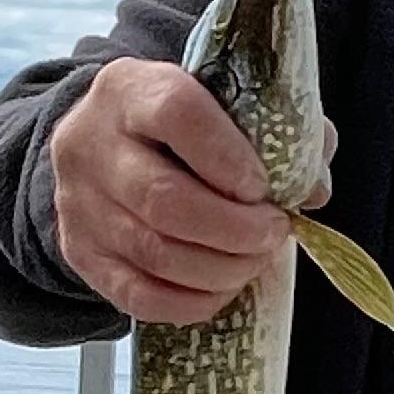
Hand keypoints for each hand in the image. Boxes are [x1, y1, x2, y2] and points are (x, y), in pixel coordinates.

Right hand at [49, 58, 326, 326]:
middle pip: (165, 201)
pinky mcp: (81, 254)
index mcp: (130, 90)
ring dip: (221, 270)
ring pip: (156, 254)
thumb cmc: (179, 127)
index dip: (228, 157)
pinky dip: (191, 302)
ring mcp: (80, 204)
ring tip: (254, 261)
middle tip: (274, 234)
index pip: (177, 114)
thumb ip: (276, 134)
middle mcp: (92, 144)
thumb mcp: (221, 104)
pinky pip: (139, 296)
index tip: (263, 187)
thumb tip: (314, 190)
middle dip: (235, 230)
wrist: (103, 147)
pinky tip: (221, 288)